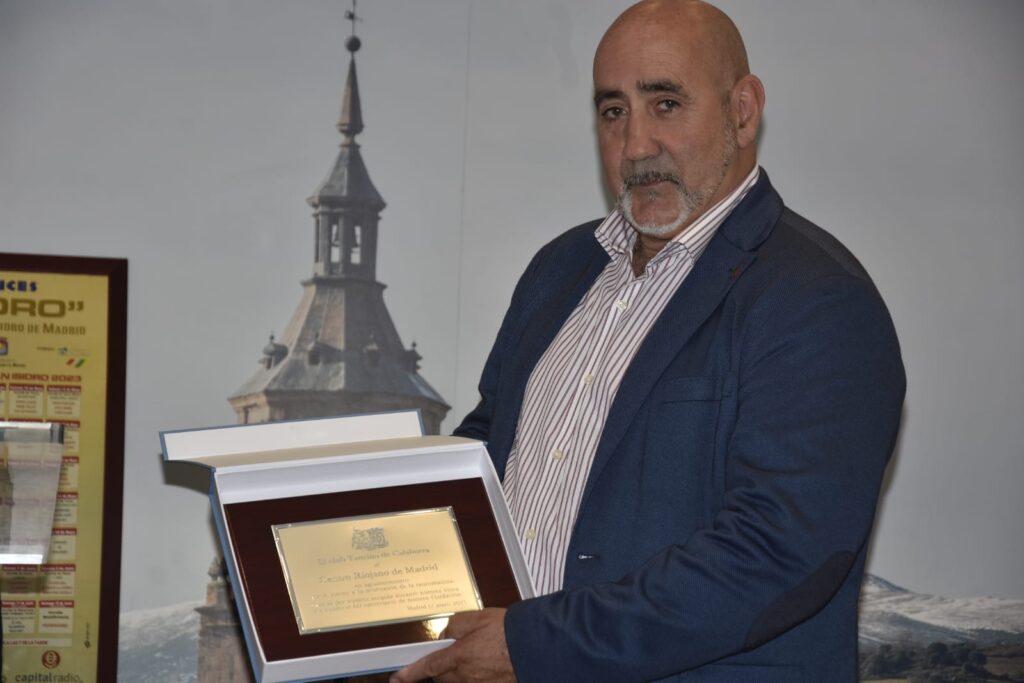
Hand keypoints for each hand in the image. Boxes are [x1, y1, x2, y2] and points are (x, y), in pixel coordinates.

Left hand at [389, 608, 514, 682]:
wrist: (535, 647)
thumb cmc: (509, 631)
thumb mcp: (477, 617)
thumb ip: (456, 624)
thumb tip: (447, 632)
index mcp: (458, 657)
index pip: (428, 666)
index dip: (410, 673)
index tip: (398, 679)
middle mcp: (466, 676)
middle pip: (443, 676)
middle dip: (443, 666)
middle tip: (457, 651)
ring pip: (459, 681)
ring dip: (460, 672)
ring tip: (479, 655)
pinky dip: (477, 675)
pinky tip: (488, 665)